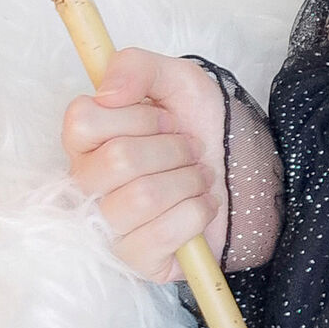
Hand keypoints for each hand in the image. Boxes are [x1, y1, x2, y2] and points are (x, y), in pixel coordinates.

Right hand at [60, 49, 226, 282]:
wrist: (246, 175)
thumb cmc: (203, 130)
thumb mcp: (177, 81)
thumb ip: (136, 66)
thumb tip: (106, 92)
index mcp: (86, 142)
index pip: (82, 120)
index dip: (136, 116)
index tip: (166, 119)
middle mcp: (87, 185)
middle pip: (119, 159)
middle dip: (173, 148)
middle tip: (190, 150)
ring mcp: (108, 227)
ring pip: (143, 197)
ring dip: (188, 180)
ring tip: (199, 178)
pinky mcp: (137, 260)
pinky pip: (163, 233)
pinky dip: (197, 212)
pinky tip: (202, 206)